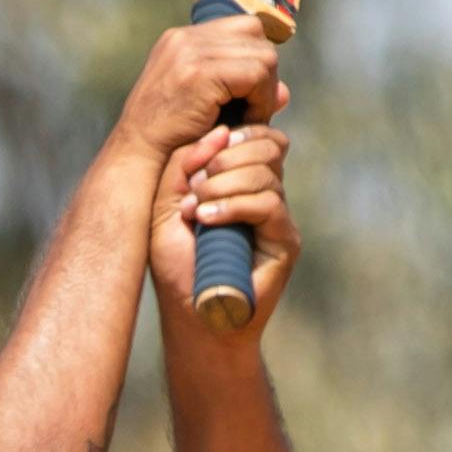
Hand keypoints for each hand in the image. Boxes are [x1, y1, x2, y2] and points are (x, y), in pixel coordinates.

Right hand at [118, 3, 285, 162]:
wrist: (138, 157)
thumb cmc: (169, 139)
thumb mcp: (208, 109)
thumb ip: (243, 93)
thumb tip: (285, 92)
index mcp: (180, 39)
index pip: (241, 27)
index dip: (254, 58)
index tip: (248, 94)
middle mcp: (183, 37)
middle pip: (255, 33)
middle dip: (264, 71)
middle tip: (255, 107)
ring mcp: (189, 51)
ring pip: (262, 55)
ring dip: (265, 89)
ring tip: (251, 117)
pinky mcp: (200, 72)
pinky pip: (256, 74)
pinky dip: (261, 100)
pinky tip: (247, 121)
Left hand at [153, 107, 292, 319]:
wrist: (193, 317)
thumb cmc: (177, 267)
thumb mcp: (166, 207)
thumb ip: (182, 166)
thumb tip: (217, 134)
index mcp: (240, 179)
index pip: (256, 134)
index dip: (233, 133)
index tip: (200, 159)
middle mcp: (265, 193)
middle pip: (268, 145)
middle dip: (227, 157)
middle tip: (197, 185)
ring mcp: (278, 216)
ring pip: (266, 173)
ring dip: (225, 184)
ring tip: (196, 209)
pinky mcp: (285, 240)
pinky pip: (270, 204)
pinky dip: (235, 206)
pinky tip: (208, 221)